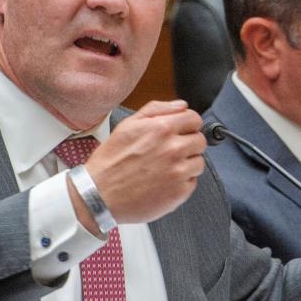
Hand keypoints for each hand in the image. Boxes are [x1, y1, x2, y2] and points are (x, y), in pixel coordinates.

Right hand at [79, 100, 205, 227]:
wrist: (99, 195)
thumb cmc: (110, 162)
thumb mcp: (128, 126)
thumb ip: (157, 110)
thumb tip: (181, 105)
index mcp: (162, 128)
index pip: (194, 119)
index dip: (188, 125)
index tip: (182, 132)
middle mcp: (173, 149)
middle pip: (200, 141)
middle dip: (188, 144)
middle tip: (171, 152)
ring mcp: (178, 172)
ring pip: (198, 163)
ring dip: (186, 164)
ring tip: (165, 169)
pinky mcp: (179, 193)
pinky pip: (192, 183)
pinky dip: (181, 183)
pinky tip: (163, 183)